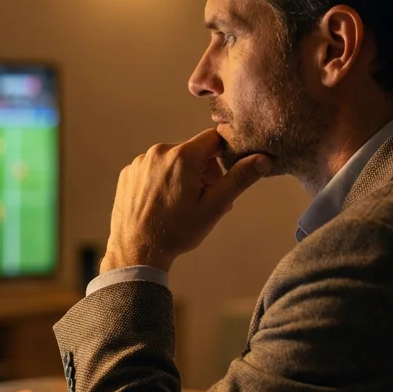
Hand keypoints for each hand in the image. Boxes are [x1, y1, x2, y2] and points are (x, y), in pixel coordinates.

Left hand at [101, 128, 271, 272]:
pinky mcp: (128, 173)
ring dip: (182, 177)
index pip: (214, 139)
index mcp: (182, 156)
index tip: (219, 181)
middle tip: (202, 201)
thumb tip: (264, 158)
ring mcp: (140, 162)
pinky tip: (161, 205)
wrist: (136, 252)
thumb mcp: (214, 207)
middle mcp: (159, 152)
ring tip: (179, 206)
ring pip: (172, 161)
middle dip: (203, 172)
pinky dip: (161, 181)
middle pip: (193, 151)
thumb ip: (239, 179)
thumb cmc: (177, 231)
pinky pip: (153, 169)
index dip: (223, 158)